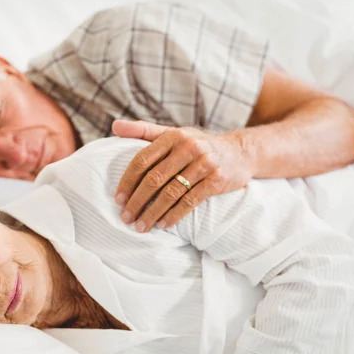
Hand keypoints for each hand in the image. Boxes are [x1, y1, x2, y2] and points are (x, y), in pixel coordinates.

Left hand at [112, 120, 253, 231]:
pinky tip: (163, 225)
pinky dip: (174, 215)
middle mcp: (188, 147)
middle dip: (137, 201)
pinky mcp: (217, 180)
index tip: (117, 199)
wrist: (240, 152)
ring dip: (153, 212)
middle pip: (154, 178)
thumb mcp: (172, 133)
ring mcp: (204, 163)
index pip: (142, 160)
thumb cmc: (197, 144)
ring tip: (140, 226)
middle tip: (125, 217)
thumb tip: (114, 126)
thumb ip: (143, 130)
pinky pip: (190, 201)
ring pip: (171, 193)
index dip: (127, 181)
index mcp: (172, 136)